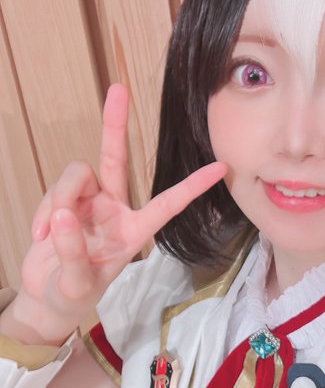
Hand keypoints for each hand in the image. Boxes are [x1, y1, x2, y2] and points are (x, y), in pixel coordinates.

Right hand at [19, 83, 225, 337]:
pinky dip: (45, 211)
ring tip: (50, 234)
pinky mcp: (63, 201)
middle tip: (119, 89)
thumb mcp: (76, 285)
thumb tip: (65, 215)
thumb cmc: (72, 294)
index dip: (192, 187)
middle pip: (116, 158)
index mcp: (133, 231)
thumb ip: (72, 253)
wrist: (45, 297)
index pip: (168, 204)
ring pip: (76, 175)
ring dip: (59, 199)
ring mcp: (87, 202)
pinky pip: (55, 191)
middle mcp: (113, 208)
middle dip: (116, 124)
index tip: (220, 168)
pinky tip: (41, 236)